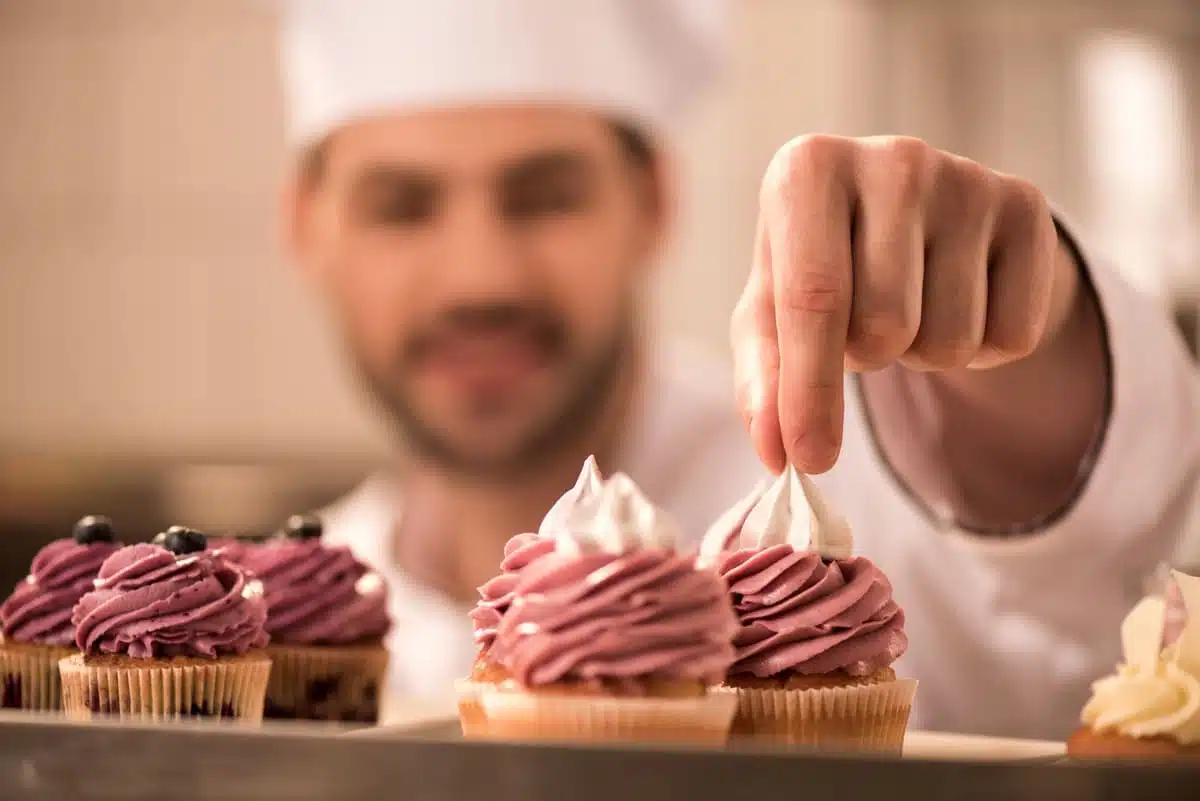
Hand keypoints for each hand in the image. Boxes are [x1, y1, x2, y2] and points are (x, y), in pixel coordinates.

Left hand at [733, 135, 1064, 474]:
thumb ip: (762, 379)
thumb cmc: (823, 268)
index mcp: (807, 168)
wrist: (915, 221)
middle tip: (863, 324)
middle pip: (886, 326)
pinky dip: (982, 349)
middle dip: (870, 358)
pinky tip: (960, 300)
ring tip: (910, 307)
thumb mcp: (771, 313)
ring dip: (923, 353)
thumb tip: (776, 451)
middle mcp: (891, 157)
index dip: (810, 392)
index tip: (810, 460)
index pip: (813, 299)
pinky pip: (1010, 337)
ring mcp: (966, 175)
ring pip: (949, 339)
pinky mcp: (1027, 205)